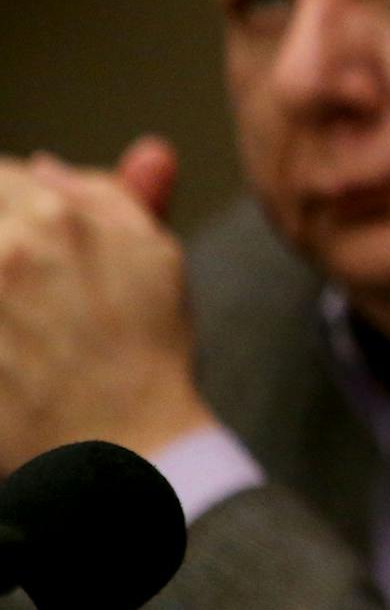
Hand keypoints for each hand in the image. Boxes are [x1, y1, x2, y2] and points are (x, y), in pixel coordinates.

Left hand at [0, 142, 210, 471]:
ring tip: (21, 315)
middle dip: (2, 240)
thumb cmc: (145, 353)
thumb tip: (44, 165)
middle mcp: (6, 251)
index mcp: (58, 218)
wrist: (120, 444)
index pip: (3, 176)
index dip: (11, 201)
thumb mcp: (155, 256)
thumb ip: (107, 194)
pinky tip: (8, 345)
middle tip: (28, 287)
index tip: (22, 235)